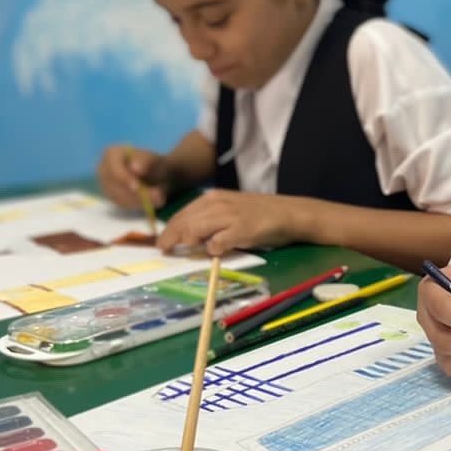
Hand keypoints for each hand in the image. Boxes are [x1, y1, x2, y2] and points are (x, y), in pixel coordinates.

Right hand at [97, 144, 172, 210]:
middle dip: (135, 194)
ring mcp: (105, 184)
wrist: (159, 175)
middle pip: (113, 185)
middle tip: (157, 197)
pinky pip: (122, 204)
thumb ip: (146, 162)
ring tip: (159, 197)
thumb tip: (135, 168)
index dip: (123, 179)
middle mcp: (103, 168)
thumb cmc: (155, 164)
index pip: (112, 168)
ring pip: (118, 197)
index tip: (137, 188)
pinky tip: (150, 200)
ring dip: (139, 200)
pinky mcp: (111, 196)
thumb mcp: (155, 161)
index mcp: (112, 153)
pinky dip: (138, 204)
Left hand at [156, 189, 317, 256]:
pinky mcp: (241, 230)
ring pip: (195, 228)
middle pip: (184, 221)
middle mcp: (218, 203)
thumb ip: (210, 220)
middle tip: (164, 250)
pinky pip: (218, 242)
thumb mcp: (230, 210)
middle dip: (170, 237)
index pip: (182, 213)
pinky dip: (212, 248)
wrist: (289, 213)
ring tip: (182, 251)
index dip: (169, 229)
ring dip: (186, 240)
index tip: (162, 243)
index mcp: (213, 198)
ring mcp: (229, 216)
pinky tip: (214, 252)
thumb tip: (188, 236)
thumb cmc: (260, 214)